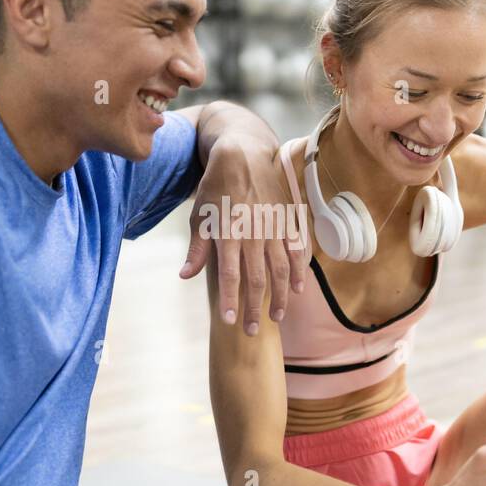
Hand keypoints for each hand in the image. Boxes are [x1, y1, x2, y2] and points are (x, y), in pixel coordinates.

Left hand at [179, 134, 307, 334]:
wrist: (242, 153)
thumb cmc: (215, 187)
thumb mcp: (199, 216)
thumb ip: (197, 249)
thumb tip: (186, 276)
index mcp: (229, 233)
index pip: (231, 276)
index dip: (231, 302)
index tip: (230, 323)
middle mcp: (253, 233)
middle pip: (258, 280)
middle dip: (255, 308)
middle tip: (252, 332)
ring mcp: (273, 227)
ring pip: (281, 269)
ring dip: (280, 296)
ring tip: (277, 317)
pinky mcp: (287, 220)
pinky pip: (297, 250)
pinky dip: (300, 271)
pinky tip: (299, 289)